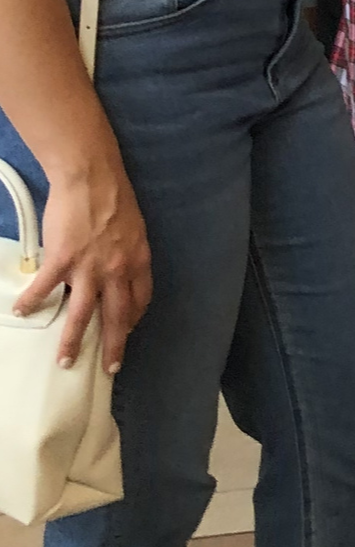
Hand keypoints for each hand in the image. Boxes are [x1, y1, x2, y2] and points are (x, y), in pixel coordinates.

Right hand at [19, 142, 146, 374]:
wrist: (92, 178)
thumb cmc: (113, 199)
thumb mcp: (133, 230)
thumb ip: (126, 254)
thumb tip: (117, 270)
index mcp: (137, 261)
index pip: (140, 299)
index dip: (134, 318)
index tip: (127, 330)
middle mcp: (117, 269)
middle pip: (117, 316)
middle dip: (113, 345)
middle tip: (109, 368)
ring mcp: (89, 267)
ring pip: (82, 314)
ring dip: (73, 340)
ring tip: (65, 360)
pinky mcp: (62, 259)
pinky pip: (45, 288)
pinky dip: (33, 302)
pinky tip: (22, 312)